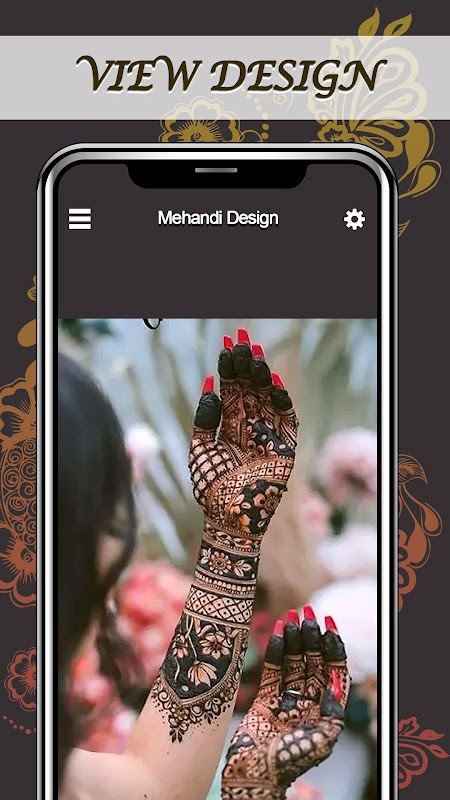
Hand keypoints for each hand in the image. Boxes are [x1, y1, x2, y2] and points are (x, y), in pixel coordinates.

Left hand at [189, 328, 297, 540]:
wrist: (226, 520)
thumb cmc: (210, 490)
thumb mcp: (201, 450)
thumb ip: (205, 419)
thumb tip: (208, 387)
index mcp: (231, 428)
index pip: (232, 391)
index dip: (230, 369)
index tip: (227, 344)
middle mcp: (250, 429)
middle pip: (250, 390)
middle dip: (246, 366)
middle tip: (242, 339)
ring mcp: (268, 438)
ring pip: (267, 400)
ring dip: (262, 378)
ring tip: (254, 355)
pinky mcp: (284, 451)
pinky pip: (286, 422)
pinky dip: (282, 403)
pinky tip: (273, 383)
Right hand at [222, 608, 349, 799]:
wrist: (254, 775)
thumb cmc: (289, 764)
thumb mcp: (320, 742)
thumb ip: (332, 714)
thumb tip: (340, 685)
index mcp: (325, 712)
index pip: (334, 671)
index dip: (333, 646)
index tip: (329, 621)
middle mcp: (308, 703)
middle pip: (313, 662)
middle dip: (311, 636)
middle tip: (306, 611)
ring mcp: (286, 700)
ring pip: (293, 662)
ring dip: (294, 638)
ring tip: (291, 614)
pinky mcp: (264, 700)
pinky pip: (272, 670)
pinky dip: (274, 650)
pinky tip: (277, 631)